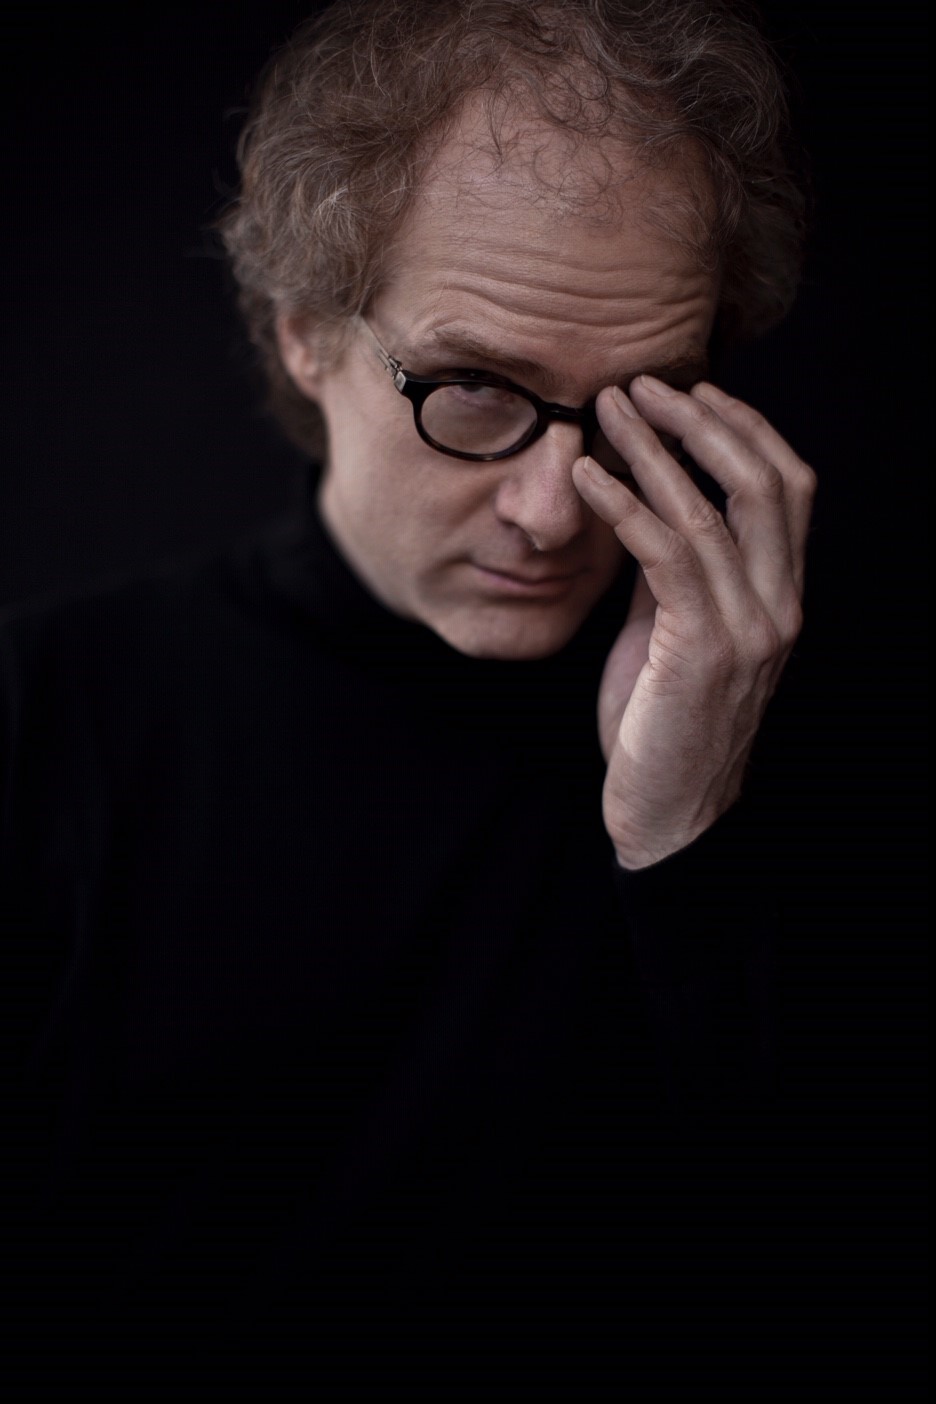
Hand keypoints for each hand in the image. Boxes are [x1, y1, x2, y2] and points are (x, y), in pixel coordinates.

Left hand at [571, 376, 815, 869]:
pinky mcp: (702, 649)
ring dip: (656, 449)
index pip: (786, 486)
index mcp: (780, 596)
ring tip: (609, 409)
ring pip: (712, 509)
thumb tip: (647, 505)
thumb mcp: (671, 634)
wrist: (667, 812)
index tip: (691, 391)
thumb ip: (672, 574)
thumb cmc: (663, 724)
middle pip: (764, 480)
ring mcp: (748, 627)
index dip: (743, 428)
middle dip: (705, 420)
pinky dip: (624, 506)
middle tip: (644, 384)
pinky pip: (665, 555)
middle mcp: (779, 605)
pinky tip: (588, 477)